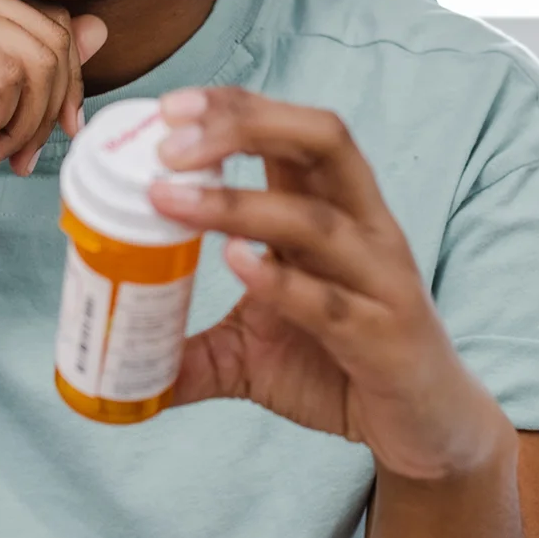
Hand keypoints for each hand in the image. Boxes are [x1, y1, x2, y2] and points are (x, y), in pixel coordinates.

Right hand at [0, 0, 106, 220]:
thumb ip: (42, 57)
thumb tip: (101, 27)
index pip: (51, 18)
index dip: (67, 80)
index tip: (52, 129)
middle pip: (53, 37)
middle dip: (50, 107)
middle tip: (19, 154)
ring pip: (39, 59)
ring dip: (27, 122)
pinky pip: (11, 76)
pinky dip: (1, 120)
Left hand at [148, 87, 508, 481]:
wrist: (425, 429)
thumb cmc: (342, 367)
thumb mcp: (253, 353)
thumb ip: (191, 351)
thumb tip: (112, 370)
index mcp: (335, 211)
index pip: (291, 131)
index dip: (235, 107)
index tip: (168, 108)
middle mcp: (363, 229)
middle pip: (320, 141)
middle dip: (245, 126)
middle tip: (168, 141)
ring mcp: (380, 281)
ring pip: (317, 219)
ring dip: (238, 204)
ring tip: (168, 198)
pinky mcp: (386, 336)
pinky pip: (332, 300)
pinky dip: (281, 280)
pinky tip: (235, 264)